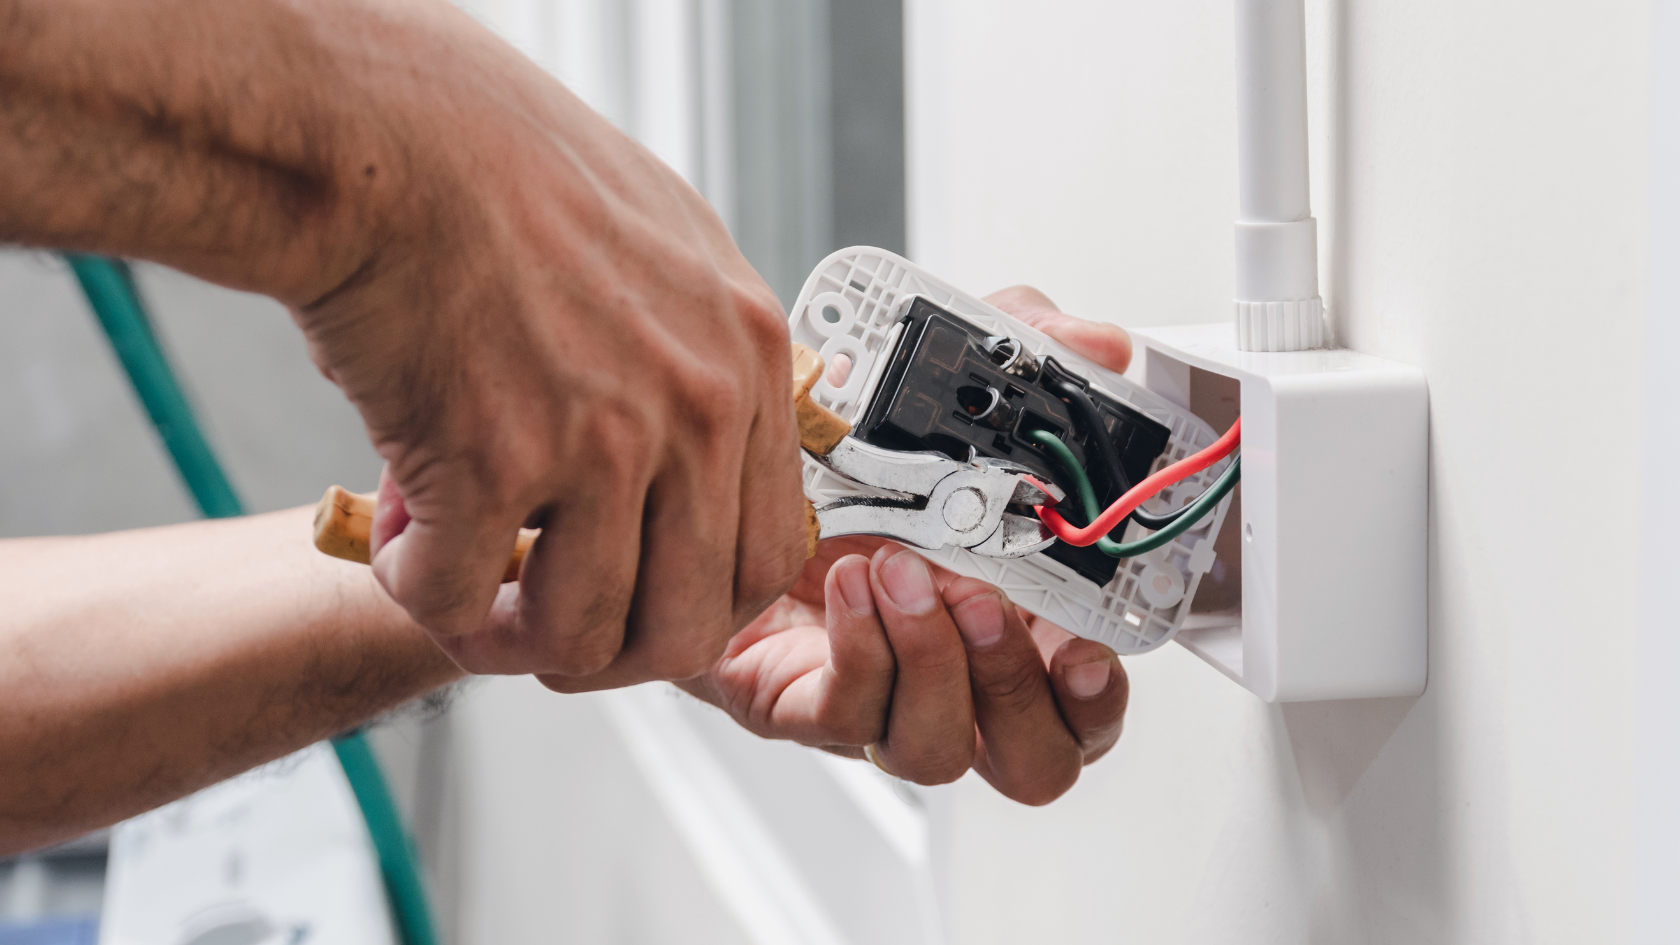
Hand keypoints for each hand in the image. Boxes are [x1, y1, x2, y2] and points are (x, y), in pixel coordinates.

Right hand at [288, 3, 806, 685]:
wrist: (392, 135)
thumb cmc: (511, 176)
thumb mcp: (672, 250)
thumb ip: (708, 359)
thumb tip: (709, 450)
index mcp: (750, 364)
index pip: (767, 560)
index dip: (692, 608)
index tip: (635, 604)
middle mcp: (696, 409)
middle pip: (686, 628)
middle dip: (606, 653)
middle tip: (541, 624)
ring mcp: (603, 440)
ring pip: (578, 637)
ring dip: (505, 636)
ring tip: (454, 579)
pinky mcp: (492, 458)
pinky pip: (455, 598)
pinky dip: (416, 591)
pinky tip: (396, 538)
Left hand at [681, 288, 1131, 803]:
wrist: (713, 462)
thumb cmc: (842, 446)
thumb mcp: (944, 379)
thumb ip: (1027, 352)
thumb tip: (1101, 345)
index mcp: (1014, 619)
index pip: (1084, 702)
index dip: (1096, 692)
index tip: (1084, 646)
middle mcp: (956, 676)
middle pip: (1032, 759)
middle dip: (1014, 687)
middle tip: (981, 603)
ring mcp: (880, 699)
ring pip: (935, 750)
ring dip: (930, 662)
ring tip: (898, 572)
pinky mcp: (799, 703)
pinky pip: (844, 718)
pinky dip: (858, 652)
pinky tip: (850, 586)